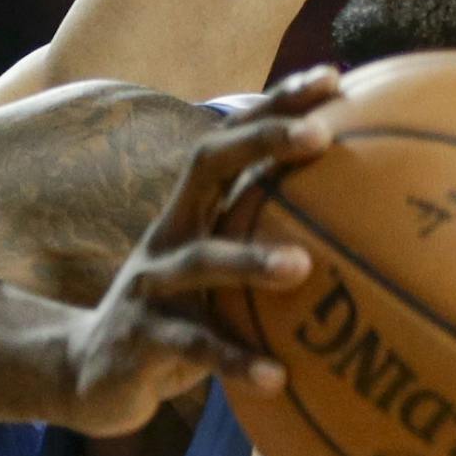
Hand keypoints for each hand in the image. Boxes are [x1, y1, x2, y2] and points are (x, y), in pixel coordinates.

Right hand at [53, 66, 342, 436]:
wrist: (91, 376)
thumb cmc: (180, 319)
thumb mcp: (217, 277)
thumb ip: (266, 247)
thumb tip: (363, 234)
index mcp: (191, 211)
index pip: (233, 139)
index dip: (278, 104)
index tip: (333, 78)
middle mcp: (168, 235)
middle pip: (206, 165)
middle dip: (262, 141)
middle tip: (321, 135)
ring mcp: (150, 286)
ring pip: (199, 262)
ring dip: (250, 261)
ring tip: (303, 266)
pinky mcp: (139, 341)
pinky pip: (193, 349)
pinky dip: (236, 361)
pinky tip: (279, 378)